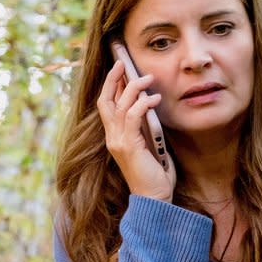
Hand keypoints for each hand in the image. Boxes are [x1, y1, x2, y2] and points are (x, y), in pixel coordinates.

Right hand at [97, 60, 176, 200]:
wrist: (154, 198)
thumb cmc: (155, 173)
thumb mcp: (150, 144)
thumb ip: (146, 127)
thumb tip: (151, 105)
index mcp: (115, 136)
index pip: (107, 106)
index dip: (110, 86)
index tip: (118, 69)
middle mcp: (112, 137)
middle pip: (106, 101)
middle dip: (113, 79)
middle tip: (122, 62)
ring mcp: (118, 142)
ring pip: (120, 106)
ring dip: (133, 87)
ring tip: (148, 78)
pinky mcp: (128, 146)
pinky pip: (132, 117)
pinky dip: (143, 104)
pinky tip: (154, 99)